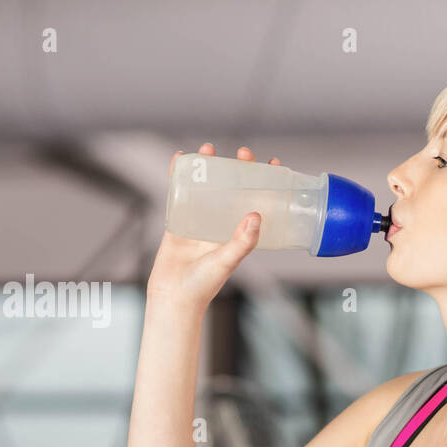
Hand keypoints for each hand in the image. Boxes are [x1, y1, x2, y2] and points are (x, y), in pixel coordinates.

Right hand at [146, 143, 282, 311]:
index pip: (258, 201)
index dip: (267, 183)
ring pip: (206, 187)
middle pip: (233, 189)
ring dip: (208, 167)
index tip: (274, 164)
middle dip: (238, 169)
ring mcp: (200, 221)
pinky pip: (180, 193)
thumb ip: (242, 241)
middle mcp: (222, 225)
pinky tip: (180, 159)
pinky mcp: (179, 221)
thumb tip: (257, 215)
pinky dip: (179, 175)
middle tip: (243, 152)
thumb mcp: (227, 261)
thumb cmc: (203, 286)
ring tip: (209, 148)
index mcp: (239, 234)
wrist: (172, 298)